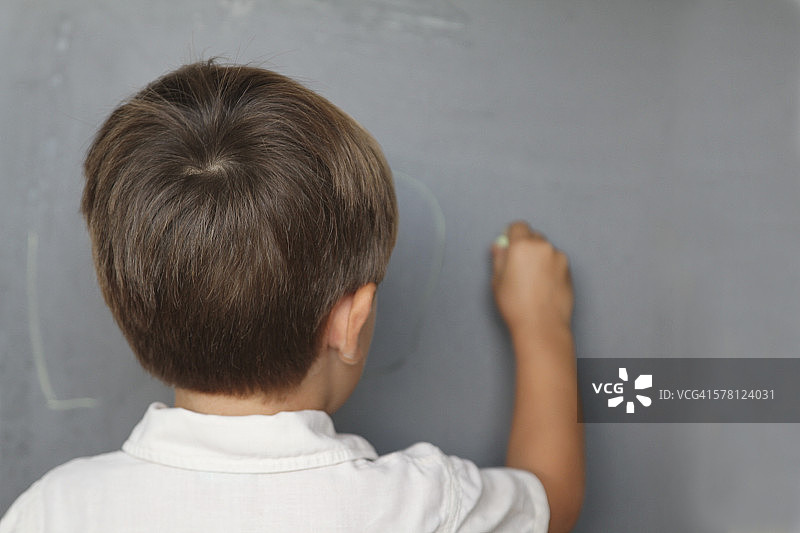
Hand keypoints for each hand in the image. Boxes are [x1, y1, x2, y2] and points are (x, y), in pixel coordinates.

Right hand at [491, 221, 572, 337]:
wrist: (542, 325)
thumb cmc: (516, 305)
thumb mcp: (497, 280)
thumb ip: (499, 258)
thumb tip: (500, 246)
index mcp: (522, 246)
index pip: (518, 226)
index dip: (511, 235)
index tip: (508, 246)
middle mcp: (543, 247)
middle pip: (533, 236)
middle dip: (525, 246)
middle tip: (518, 266)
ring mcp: (559, 258)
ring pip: (545, 250)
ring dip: (539, 257)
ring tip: (532, 280)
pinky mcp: (569, 270)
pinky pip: (556, 262)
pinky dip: (549, 268)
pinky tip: (543, 286)